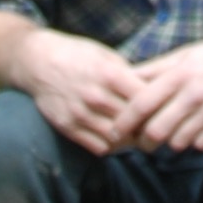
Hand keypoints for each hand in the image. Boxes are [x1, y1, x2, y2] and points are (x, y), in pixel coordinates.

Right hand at [9, 26, 149, 155]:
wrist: (37, 62)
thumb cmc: (77, 55)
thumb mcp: (106, 55)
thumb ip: (128, 74)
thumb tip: (153, 90)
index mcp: (109, 74)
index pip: (144, 98)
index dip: (158, 105)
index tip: (165, 107)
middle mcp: (95, 96)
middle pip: (133, 121)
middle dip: (148, 125)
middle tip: (158, 127)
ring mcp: (80, 114)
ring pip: (117, 138)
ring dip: (131, 140)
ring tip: (140, 135)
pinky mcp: (68, 128)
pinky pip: (98, 147)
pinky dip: (112, 146)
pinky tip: (118, 139)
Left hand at [127, 24, 202, 153]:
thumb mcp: (184, 54)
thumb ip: (154, 69)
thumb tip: (124, 78)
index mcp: (179, 74)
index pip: (142, 104)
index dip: (124, 121)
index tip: (114, 131)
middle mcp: (194, 93)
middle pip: (157, 131)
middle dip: (144, 141)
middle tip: (143, 140)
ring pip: (178, 142)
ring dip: (170, 141)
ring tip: (172, 132)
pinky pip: (201, 144)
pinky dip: (194, 141)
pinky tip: (196, 129)